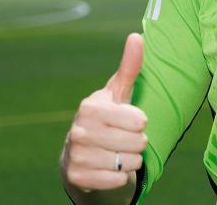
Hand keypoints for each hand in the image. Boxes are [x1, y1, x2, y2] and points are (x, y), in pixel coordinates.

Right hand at [62, 33, 148, 191]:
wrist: (81, 157)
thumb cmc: (108, 119)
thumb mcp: (119, 93)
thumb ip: (130, 67)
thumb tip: (136, 36)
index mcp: (91, 107)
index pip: (139, 121)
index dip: (140, 124)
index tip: (129, 122)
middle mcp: (79, 130)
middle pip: (137, 143)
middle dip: (137, 144)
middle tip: (124, 141)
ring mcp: (76, 154)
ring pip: (128, 163)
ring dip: (130, 161)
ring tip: (117, 153)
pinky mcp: (77, 177)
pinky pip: (116, 180)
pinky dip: (119, 177)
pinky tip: (108, 168)